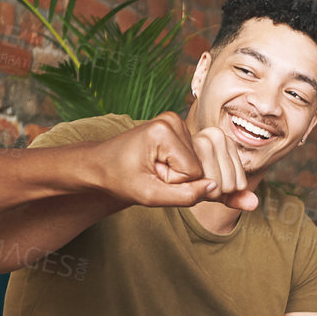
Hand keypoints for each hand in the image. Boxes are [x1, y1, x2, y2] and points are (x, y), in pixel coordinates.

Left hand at [81, 113, 254, 209]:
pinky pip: (196, 157)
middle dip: (179, 179)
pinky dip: (180, 167)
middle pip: (200, 165)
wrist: (102, 163)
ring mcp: (177, 121)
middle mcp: (174, 120)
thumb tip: (214, 187)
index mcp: (164, 131)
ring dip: (179, 174)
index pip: (194, 172)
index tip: (151, 177)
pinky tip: (161, 163)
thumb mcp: (149, 195)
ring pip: (200, 162)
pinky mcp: (180, 127)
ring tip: (154, 168)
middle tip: (152, 174)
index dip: (174, 183)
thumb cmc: (120, 179)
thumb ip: (184, 196)